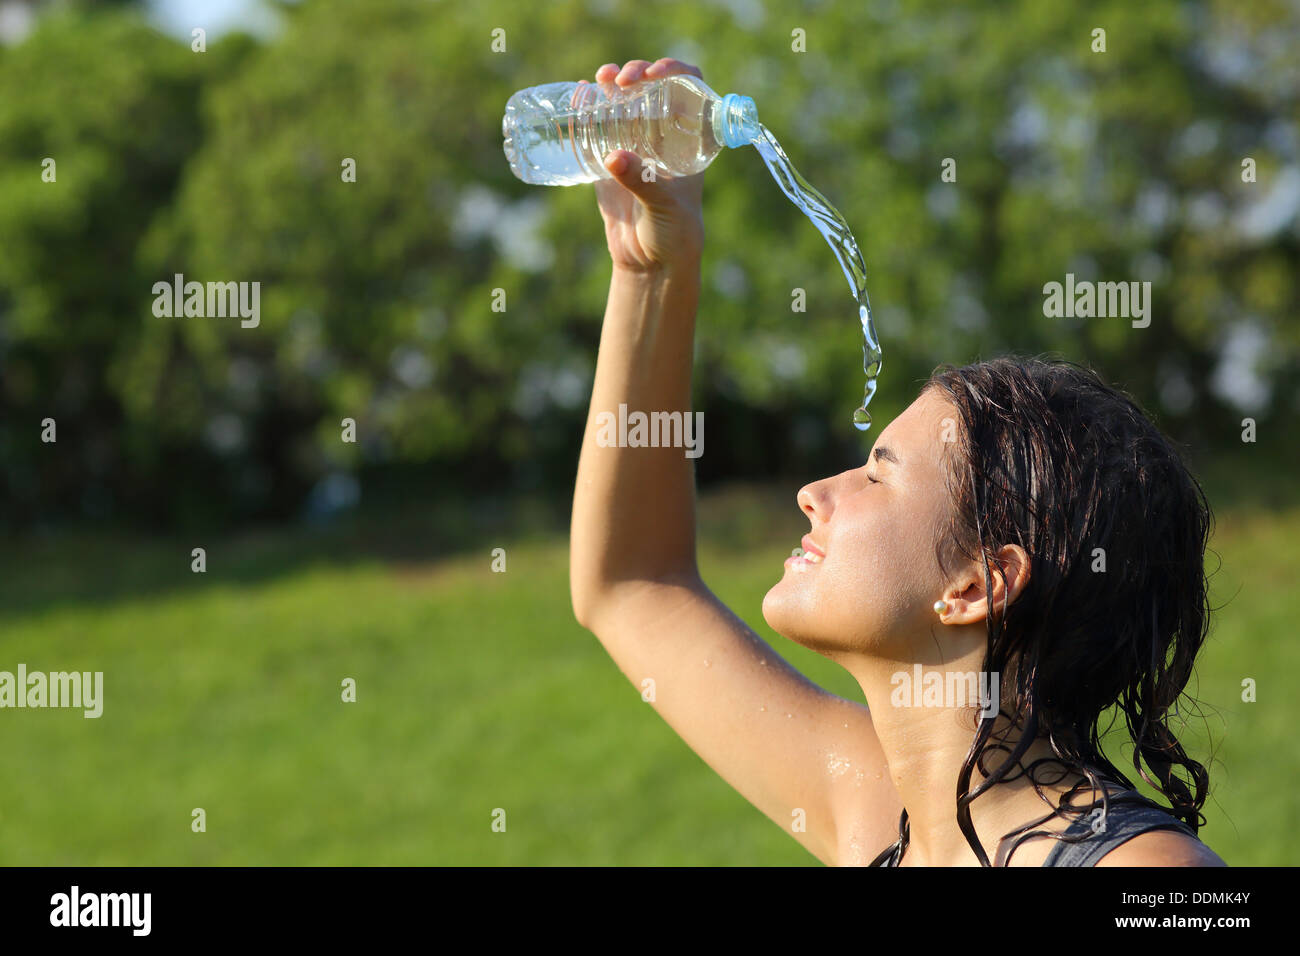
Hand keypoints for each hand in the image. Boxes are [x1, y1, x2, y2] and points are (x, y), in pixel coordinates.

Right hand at [591, 58, 705, 275]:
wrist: (651, 264)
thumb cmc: (674, 234)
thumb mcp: (663, 206)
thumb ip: (641, 182)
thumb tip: (613, 157)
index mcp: (689, 141)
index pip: (691, 90)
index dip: (676, 72)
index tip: (655, 73)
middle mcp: (664, 137)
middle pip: (654, 88)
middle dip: (637, 73)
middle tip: (621, 79)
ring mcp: (636, 146)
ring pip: (625, 102)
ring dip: (611, 84)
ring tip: (599, 80)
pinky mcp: (610, 161)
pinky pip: (599, 126)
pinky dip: (589, 107)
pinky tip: (578, 96)